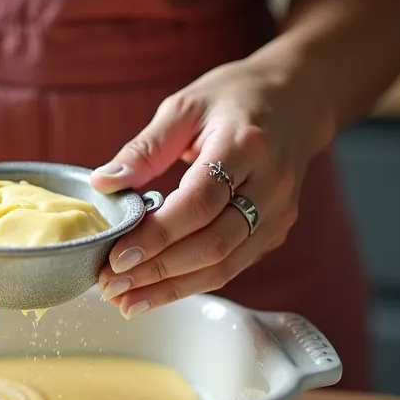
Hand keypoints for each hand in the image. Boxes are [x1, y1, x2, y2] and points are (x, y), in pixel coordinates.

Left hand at [88, 55, 334, 317]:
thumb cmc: (233, 99)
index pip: (200, 202)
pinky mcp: (276, 232)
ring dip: (171, 289)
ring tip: (125, 300)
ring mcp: (279, 212)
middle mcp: (271, 184)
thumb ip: (144, 148)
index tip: (116, 256)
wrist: (296, 100)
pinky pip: (232, 267)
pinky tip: (155, 291)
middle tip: (110, 284)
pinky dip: (191, 283)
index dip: (157, 235)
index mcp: (245, 145)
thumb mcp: (184, 107)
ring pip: (225, 265)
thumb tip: (102, 184)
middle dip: (158, 271)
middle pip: (214, 243)